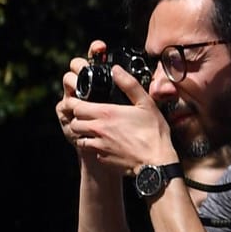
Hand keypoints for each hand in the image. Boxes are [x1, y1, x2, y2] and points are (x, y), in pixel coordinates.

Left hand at [58, 43, 175, 175]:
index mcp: (106, 114)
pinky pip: (91, 149)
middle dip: (79, 117)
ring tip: (97, 129)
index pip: (76, 107)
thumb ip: (129, 84)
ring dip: (84, 132)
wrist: (156, 162)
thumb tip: (116, 69)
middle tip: (90, 114)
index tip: (81, 101)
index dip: (76, 103)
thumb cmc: (153, 132)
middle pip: (74, 122)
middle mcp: (98, 130)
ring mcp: (98, 146)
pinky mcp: (101, 158)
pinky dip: (95, 145)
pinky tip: (108, 142)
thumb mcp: (146, 103)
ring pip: (79, 137)